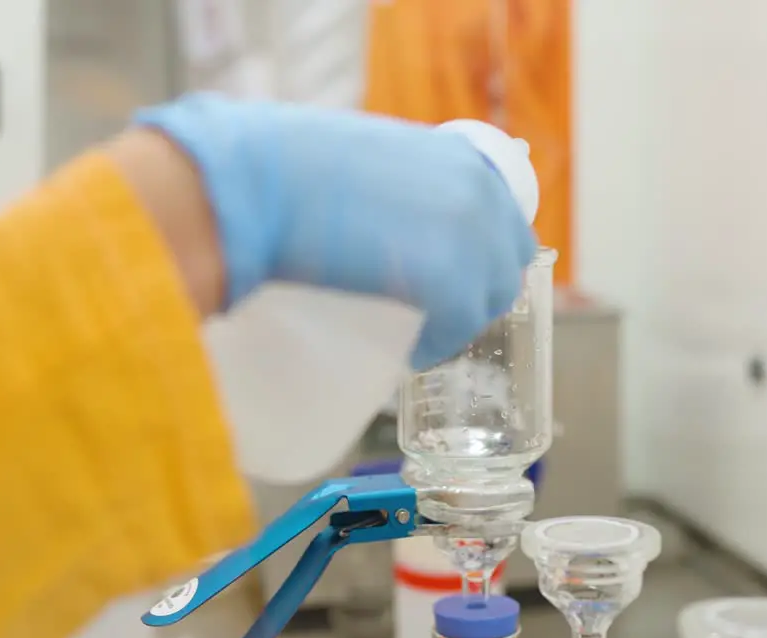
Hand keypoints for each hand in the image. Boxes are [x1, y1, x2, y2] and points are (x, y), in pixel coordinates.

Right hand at [133, 94, 536, 368]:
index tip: (458, 274)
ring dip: (457, 321)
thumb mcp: (367, 157)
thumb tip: (394, 216)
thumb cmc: (289, 165)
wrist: (261, 183)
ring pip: (485, 301)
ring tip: (417, 332)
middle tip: (436, 310)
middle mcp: (479, 195)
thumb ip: (398, 182)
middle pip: (505, 263)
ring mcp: (470, 239)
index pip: (505, 218)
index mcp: (463, 159)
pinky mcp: (449, 283)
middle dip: (476, 290)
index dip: (484, 252)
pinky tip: (409, 351)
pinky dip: (434, 345)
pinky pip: (457, 328)